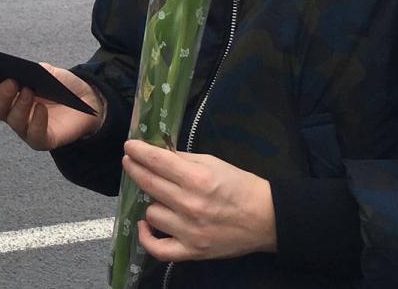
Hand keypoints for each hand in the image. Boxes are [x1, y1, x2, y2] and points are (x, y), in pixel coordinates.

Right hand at [0, 67, 104, 149]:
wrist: (88, 101)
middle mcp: (12, 110)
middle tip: (9, 81)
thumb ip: (30, 69)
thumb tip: (15, 68)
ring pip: (10, 120)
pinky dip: (36, 121)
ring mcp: (25, 126)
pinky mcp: (42, 139)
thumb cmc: (62, 85)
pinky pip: (33, 135)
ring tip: (29, 91)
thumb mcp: (46, 71)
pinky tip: (41, 109)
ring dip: (17, 105)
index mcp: (7, 91)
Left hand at [122, 139, 275, 260]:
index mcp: (197, 179)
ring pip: (151, 213)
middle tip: (129, 161)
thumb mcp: (212, 162)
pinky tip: (145, 225)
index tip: (129, 146)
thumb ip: (182, 159)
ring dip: (153, 202)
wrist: (267, 219)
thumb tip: (155, 152)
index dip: (138, 151)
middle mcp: (190, 205)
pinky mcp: (193, 251)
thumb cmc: (240, 186)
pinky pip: (158, 249)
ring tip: (160, 197)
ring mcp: (190, 231)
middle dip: (134, 168)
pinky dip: (147, 238)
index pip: (156, 161)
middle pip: (148, 183)